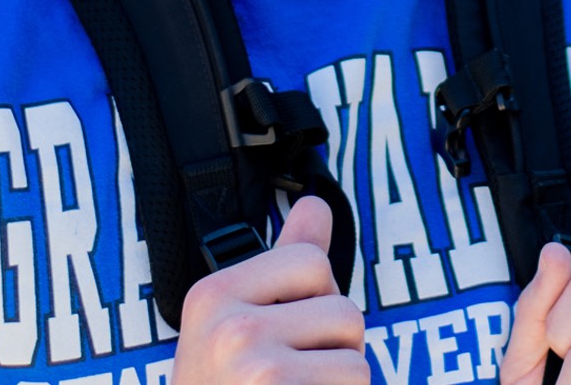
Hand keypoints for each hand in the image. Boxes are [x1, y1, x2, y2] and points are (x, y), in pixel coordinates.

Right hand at [172, 195, 369, 383]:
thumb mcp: (234, 325)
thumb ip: (282, 262)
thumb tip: (317, 204)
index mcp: (213, 295)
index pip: (312, 260)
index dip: (314, 300)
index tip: (281, 333)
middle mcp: (229, 327)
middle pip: (343, 308)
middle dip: (334, 346)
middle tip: (288, 377)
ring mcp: (257, 368)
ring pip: (357, 355)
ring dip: (340, 382)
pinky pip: (358, 383)